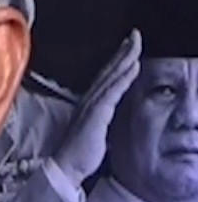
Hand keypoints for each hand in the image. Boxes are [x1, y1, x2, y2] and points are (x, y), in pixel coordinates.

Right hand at [54, 29, 141, 185]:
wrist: (66, 166)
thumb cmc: (78, 153)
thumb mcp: (92, 131)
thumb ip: (99, 117)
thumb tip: (107, 111)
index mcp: (88, 104)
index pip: (105, 78)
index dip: (117, 61)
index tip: (128, 47)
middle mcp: (88, 100)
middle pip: (108, 71)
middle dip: (123, 52)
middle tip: (134, 35)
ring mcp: (92, 106)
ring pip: (111, 77)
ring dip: (124, 59)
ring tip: (136, 44)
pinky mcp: (96, 114)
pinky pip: (113, 92)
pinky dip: (123, 78)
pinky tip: (133, 67)